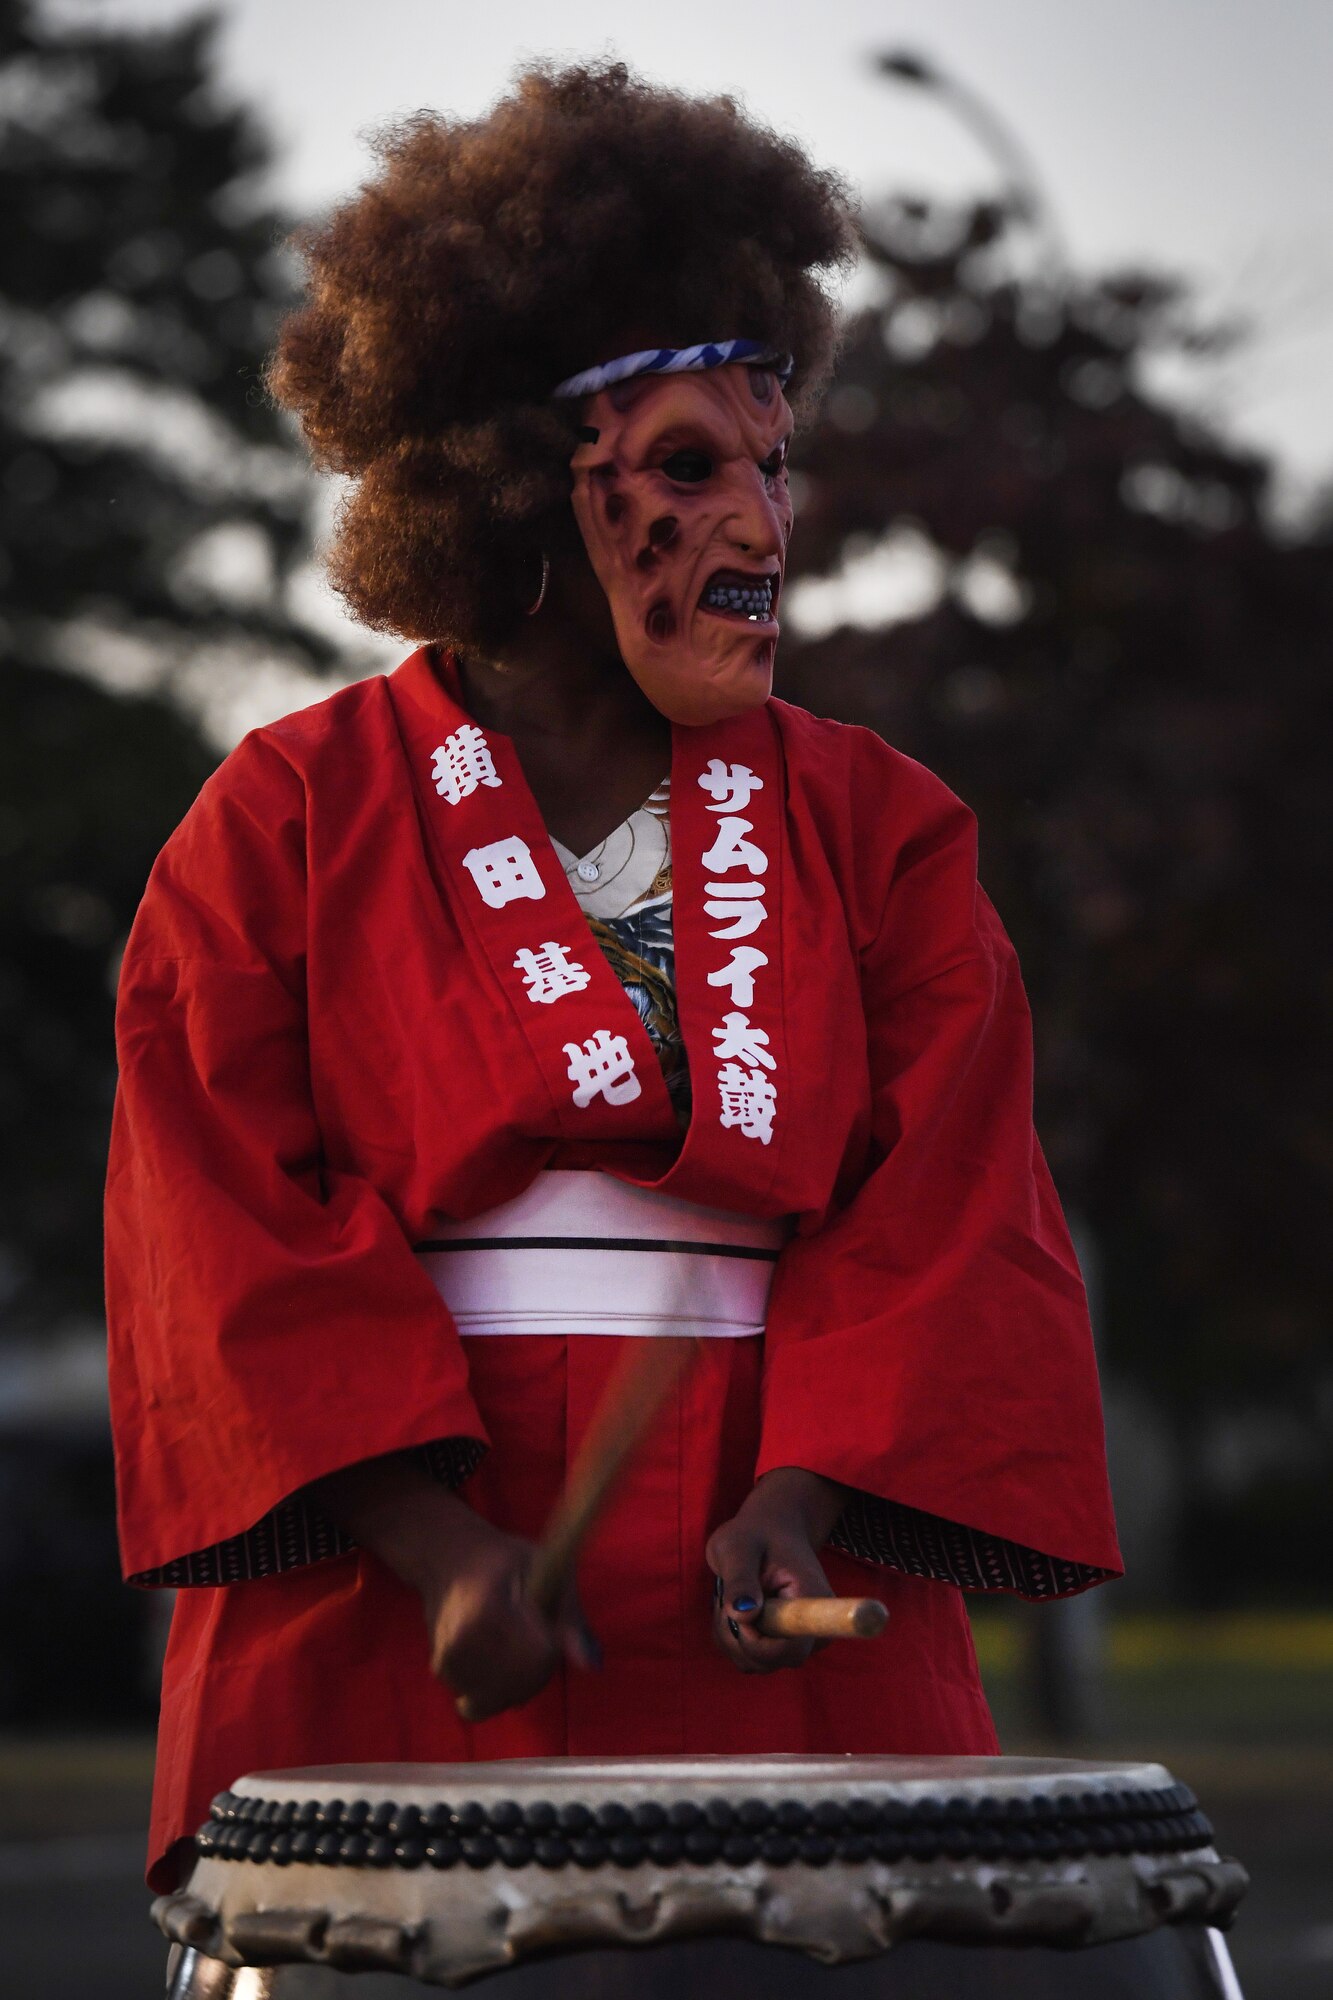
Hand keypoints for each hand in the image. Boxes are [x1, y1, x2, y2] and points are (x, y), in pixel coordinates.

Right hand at [312, 1452, 598, 1721]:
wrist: (445, 1557)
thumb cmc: (508, 1561)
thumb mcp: (548, 1570)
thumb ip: (571, 1617)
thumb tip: (594, 1666)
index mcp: (488, 1602)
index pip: (540, 1656)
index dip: (551, 1643)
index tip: (545, 1621)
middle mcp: (462, 1636)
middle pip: (524, 1685)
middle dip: (536, 1663)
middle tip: (528, 1628)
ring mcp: (449, 1659)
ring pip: (501, 1697)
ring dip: (514, 1677)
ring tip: (507, 1637)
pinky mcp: (444, 1675)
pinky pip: (480, 1703)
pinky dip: (492, 1687)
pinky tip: (489, 1655)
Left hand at [705, 1465, 849, 1674]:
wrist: (770, 1531)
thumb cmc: (755, 1534)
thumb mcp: (739, 1546)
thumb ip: (740, 1579)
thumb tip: (742, 1615)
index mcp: (813, 1602)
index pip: (793, 1650)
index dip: (759, 1644)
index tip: (741, 1614)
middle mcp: (813, 1630)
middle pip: (769, 1660)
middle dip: (735, 1634)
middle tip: (726, 1594)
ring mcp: (797, 1641)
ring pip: (753, 1662)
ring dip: (728, 1633)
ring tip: (730, 1594)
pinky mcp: (781, 1646)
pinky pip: (747, 1658)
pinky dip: (729, 1636)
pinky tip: (732, 1606)